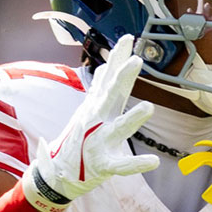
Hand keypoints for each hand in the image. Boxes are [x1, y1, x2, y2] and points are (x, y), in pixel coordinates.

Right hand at [22, 35, 158, 211]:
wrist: (58, 174)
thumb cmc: (78, 139)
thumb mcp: (87, 112)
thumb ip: (98, 90)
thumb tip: (105, 68)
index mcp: (98, 108)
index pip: (109, 78)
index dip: (118, 58)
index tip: (128, 37)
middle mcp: (98, 121)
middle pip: (112, 96)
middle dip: (123, 78)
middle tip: (136, 60)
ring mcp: (99, 142)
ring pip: (119, 129)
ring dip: (133, 119)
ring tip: (149, 108)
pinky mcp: (104, 165)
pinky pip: (122, 165)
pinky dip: (136, 164)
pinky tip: (153, 161)